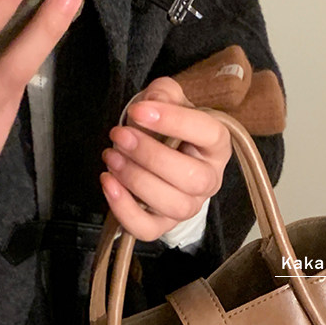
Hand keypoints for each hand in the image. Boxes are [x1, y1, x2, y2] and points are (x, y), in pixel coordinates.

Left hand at [100, 76, 231, 240]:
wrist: (158, 152)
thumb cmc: (165, 126)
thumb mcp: (167, 99)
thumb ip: (162, 94)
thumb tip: (149, 105)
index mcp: (217, 145)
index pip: (208, 133)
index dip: (174, 121)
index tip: (138, 111)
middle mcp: (209, 180)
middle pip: (192, 178)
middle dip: (150, 156)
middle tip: (119, 136)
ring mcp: (189, 206)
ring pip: (172, 205)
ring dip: (137, 181)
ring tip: (112, 157)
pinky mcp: (163, 225)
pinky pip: (148, 230)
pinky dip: (125, 210)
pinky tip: (108, 183)